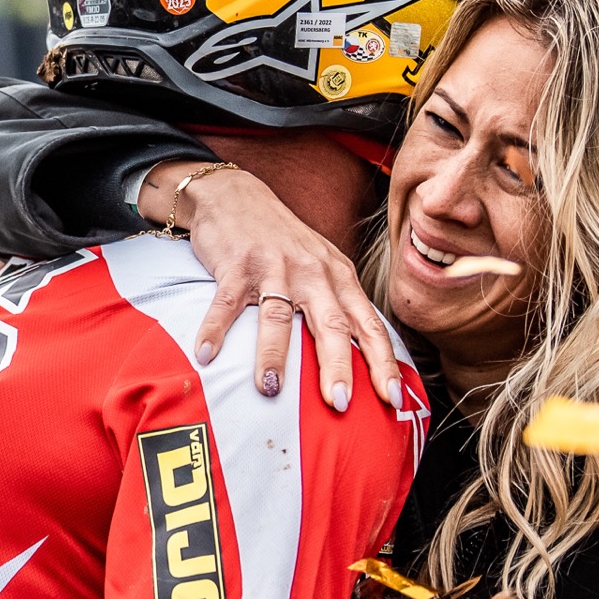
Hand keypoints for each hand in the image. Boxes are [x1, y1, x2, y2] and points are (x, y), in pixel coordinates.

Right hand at [139, 160, 402, 410]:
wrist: (238, 195)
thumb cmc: (284, 242)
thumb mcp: (323, 268)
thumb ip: (339, 307)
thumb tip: (359, 364)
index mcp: (339, 278)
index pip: (369, 325)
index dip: (382, 361)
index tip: (391, 397)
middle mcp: (313, 272)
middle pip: (332, 324)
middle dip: (338, 366)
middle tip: (340, 402)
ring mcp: (274, 267)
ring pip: (278, 315)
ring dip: (273, 354)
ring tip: (270, 390)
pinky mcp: (236, 265)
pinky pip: (227, 302)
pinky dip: (215, 329)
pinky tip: (206, 355)